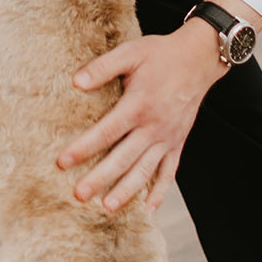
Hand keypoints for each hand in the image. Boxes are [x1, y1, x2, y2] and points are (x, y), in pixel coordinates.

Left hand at [60, 24, 228, 211]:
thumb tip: (76, 82)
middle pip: (123, 158)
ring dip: (127, 191)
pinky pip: (169, 172)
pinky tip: (148, 209)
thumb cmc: (161, 54)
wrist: (199, 58)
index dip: (83, 148)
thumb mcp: (131, 53)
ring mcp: (167, 138)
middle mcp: (154, 126)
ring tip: (107, 207)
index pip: (107, 132)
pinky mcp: (178, 143)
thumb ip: (103, 67)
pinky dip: (160, 192)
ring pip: (145, 170)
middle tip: (78, 195)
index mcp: (139, 105)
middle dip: (100, 178)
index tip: (62, 162)